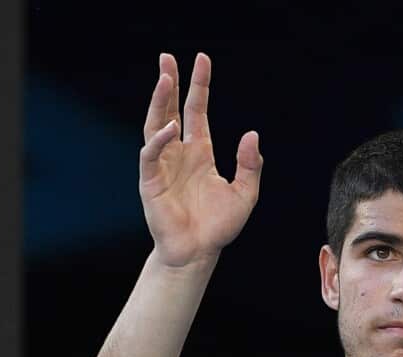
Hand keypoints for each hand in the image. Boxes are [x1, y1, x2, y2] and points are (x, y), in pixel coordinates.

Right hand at [139, 52, 262, 267]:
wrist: (199, 252)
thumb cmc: (219, 226)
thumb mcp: (245, 192)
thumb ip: (250, 164)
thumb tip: (252, 134)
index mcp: (201, 152)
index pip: (197, 111)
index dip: (200, 86)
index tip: (202, 60)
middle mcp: (180, 153)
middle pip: (172, 109)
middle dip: (170, 83)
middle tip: (167, 57)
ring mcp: (163, 165)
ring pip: (157, 124)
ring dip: (159, 101)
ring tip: (165, 77)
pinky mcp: (150, 181)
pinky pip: (151, 154)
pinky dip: (160, 140)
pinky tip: (171, 127)